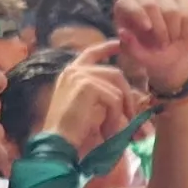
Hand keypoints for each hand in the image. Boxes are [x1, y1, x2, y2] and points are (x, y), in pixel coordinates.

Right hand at [39, 42, 141, 156]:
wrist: (56, 143)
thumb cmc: (68, 131)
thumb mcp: (83, 107)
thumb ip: (97, 93)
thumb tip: (121, 93)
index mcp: (70, 73)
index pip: (91, 53)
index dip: (107, 47)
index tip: (119, 44)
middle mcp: (73, 71)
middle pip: (114, 73)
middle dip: (127, 94)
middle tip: (131, 115)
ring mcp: (80, 76)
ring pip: (117, 87)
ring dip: (121, 110)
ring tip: (112, 129)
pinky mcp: (87, 86)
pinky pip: (114, 99)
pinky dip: (114, 117)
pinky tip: (105, 131)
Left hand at [106, 0, 187, 97]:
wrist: (172, 58)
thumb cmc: (150, 56)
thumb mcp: (139, 57)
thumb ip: (130, 47)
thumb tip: (123, 33)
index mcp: (125, 10)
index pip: (126, 3)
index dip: (137, 13)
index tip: (147, 28)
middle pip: (149, 2)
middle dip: (159, 27)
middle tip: (162, 46)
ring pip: (170, 6)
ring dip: (173, 29)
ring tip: (170, 42)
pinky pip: (186, 6)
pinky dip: (187, 25)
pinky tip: (182, 34)